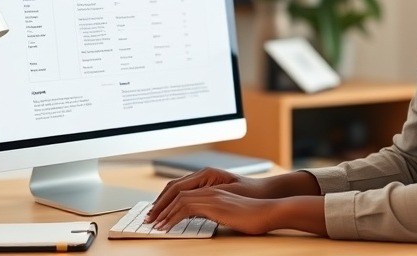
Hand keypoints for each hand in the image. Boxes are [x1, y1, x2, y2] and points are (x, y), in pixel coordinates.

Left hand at [148, 187, 277, 234]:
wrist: (267, 212)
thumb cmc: (252, 215)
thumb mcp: (228, 212)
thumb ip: (213, 211)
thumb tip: (200, 218)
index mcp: (212, 189)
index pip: (183, 191)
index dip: (168, 201)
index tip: (158, 214)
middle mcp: (209, 189)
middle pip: (176, 192)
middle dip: (160, 206)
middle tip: (150, 219)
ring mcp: (211, 195)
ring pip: (178, 199)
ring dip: (163, 212)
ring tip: (154, 225)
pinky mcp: (213, 204)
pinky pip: (186, 208)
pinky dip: (172, 217)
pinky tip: (166, 227)